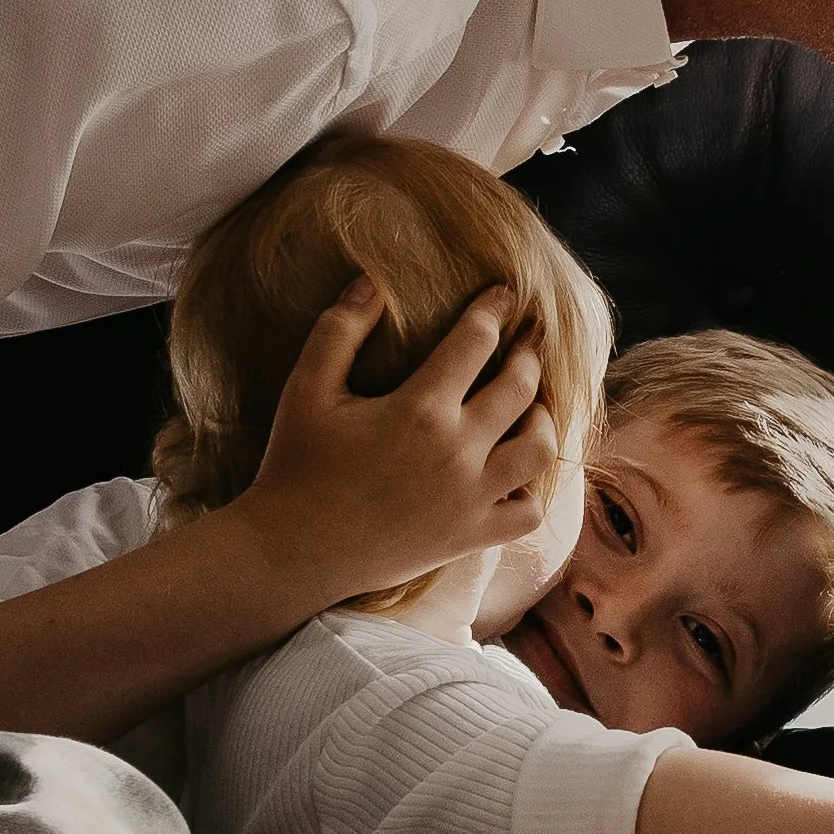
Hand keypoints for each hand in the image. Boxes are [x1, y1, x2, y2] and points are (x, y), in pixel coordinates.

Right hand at [233, 282, 559, 608]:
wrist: (291, 552)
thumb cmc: (295, 465)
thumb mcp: (306, 388)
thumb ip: (339, 329)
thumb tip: (372, 281)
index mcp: (420, 409)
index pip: (476, 342)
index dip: (494, 309)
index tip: (505, 294)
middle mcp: (457, 451)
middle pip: (520, 388)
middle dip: (528, 356)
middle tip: (526, 342)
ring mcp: (470, 499)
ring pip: (539, 449)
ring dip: (542, 419)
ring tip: (532, 404)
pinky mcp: (470, 537)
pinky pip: (528, 512)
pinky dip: (532, 489)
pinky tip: (517, 471)